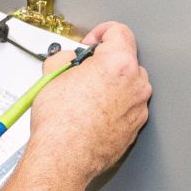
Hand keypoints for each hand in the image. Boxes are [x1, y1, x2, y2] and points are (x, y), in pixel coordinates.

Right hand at [27, 22, 151, 188]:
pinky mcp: (135, 127)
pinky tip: (90, 115)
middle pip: (125, 60)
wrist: (63, 158)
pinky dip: (112, 107)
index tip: (90, 43)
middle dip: (104, 63)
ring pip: (127, 86)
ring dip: (109, 86)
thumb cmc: (60, 123)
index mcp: (118, 63)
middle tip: (81, 73)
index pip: (118, 32)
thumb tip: (68, 59)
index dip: (100, 33)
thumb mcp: (53, 75)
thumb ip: (65, 58)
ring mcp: (138, 107)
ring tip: (83, 98)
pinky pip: (126, 108)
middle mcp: (135, 84)